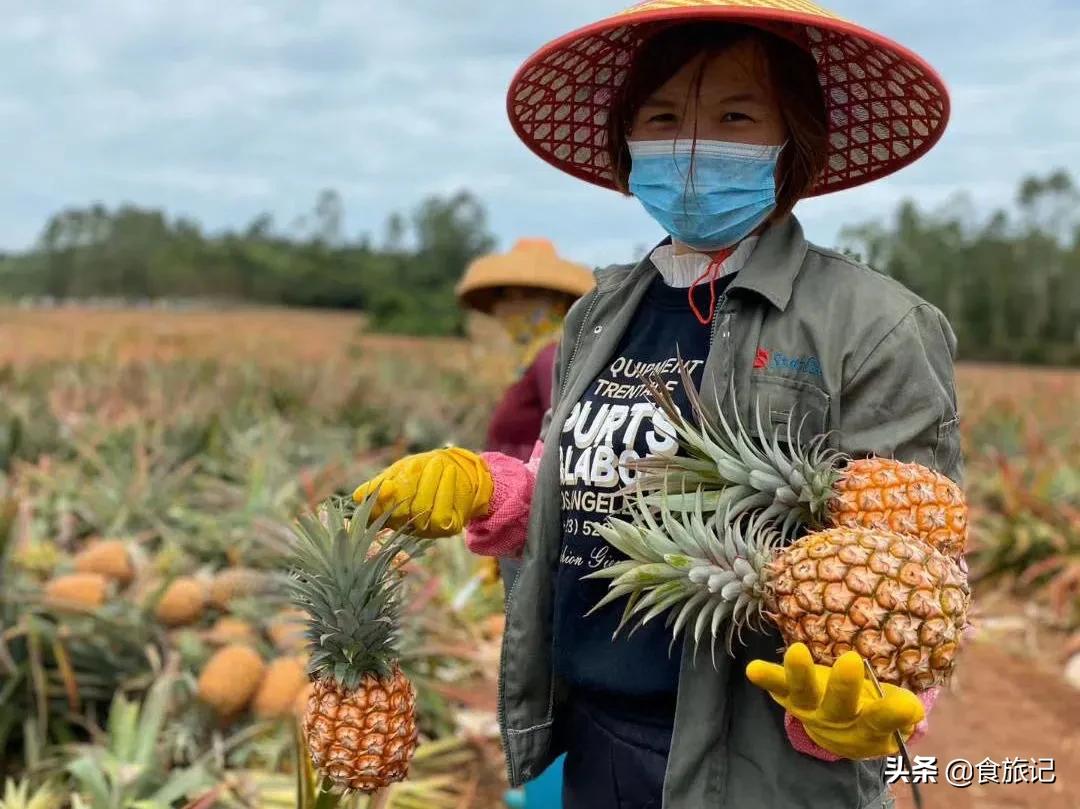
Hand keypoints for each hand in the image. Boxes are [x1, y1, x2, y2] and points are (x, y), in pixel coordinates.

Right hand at [352, 448, 493, 537]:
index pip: (373, 515)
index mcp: (386, 512)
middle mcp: (403, 526)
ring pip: (420, 508)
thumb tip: (357, 497)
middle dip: (408, 485)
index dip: (377, 503)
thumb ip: (380, 484)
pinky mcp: (445, 528)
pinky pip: (440, 514)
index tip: (386, 485)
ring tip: (436, 462)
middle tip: (419, 464)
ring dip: (429, 482)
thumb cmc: (421, 470)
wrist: (455, 469)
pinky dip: (444, 490)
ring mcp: (424, 530)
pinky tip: (448, 473)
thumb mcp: (399, 472)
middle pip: (398, 510)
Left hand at [746, 643, 924, 759]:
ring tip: (797, 652)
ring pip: (804, 693)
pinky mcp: (789, 694)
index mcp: (868, 728)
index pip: (881, 721)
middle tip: (852, 662)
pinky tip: (753, 670)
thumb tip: (911, 711)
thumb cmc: (872, 713)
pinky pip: (777, 686)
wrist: (840, 732)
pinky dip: (766, 678)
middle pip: (840, 706)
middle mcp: (836, 719)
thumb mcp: (894, 715)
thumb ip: (902, 712)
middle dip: (844, 686)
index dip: (892, 715)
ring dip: (799, 674)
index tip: (906, 706)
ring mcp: (810, 707)